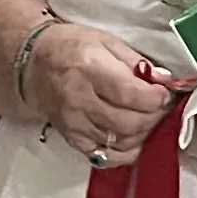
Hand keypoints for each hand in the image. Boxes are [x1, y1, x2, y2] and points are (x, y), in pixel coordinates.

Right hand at [19, 19, 183, 162]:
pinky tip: (132, 135)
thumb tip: (163, 80)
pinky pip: (107, 156)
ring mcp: (74, 124)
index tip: (163, 93)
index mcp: (89, 68)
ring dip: (143, 133)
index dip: (155, 98)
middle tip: (160, 106)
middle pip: (129, 122)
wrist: (32, 66)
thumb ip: (136, 61)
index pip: (130, 94)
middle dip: (154, 116)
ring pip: (121, 141)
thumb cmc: (69, 48)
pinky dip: (126, 150)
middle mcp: (79, 99)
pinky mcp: (72, 139)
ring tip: (147, 117)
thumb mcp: (105, 41)